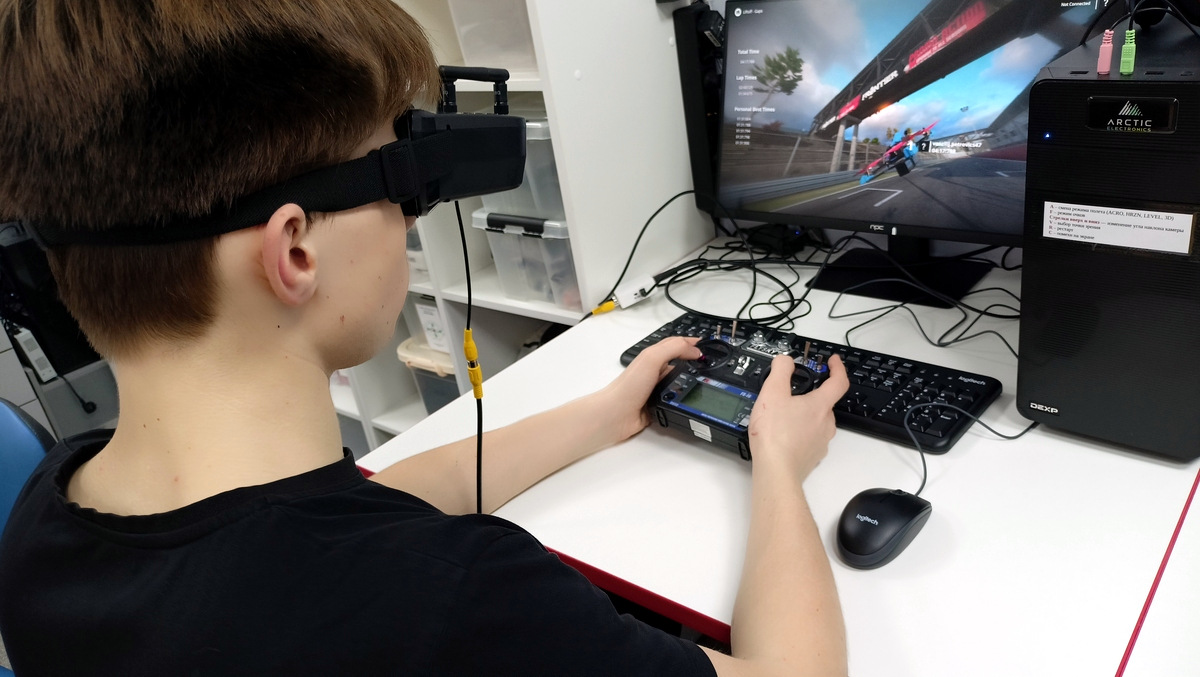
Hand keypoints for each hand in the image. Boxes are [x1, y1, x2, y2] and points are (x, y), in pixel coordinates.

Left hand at [595, 336, 701, 443]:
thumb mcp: (652, 359)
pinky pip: (676, 400)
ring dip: (690, 382)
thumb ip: (673, 349)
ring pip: (680, 382)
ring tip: (704, 382)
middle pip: (679, 362)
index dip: (690, 343)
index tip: (706, 346)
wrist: (616, 415)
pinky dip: (684, 399)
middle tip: (709, 364)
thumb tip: (694, 349)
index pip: (675, 344)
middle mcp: (655, 371)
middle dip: (694, 362)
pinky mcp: (659, 405)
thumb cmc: (629, 386)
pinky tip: (690, 401)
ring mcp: (657, 388)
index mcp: (653, 356)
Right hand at [748, 353, 848, 479]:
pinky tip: (782, 435)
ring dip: (804, 415)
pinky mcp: (812, 456)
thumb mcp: (772, 393)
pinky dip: (799, 433)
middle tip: (792, 393)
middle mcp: (826, 423)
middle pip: (825, 403)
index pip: (839, 381)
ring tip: (782, 416)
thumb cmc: (775, 435)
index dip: (838, 368)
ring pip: (817, 422)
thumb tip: (786, 361)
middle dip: (812, 394)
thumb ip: (780, 371)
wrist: (776, 471)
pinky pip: (810, 438)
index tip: (833, 362)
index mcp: (820, 405)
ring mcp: (821, 441)